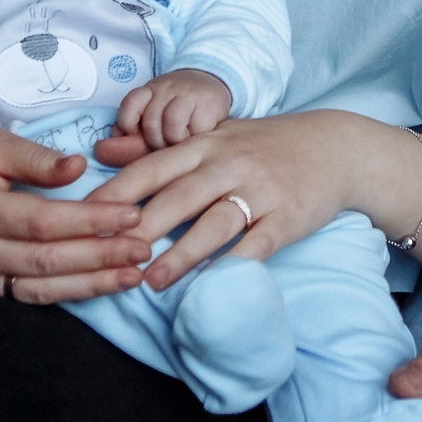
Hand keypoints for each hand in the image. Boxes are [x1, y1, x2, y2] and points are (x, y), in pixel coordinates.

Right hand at [0, 127, 151, 303]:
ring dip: (91, 284)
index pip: (44, 222)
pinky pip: (25, 297)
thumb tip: (79, 168)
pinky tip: (97, 286)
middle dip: (101, 258)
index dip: (91, 221)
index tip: (132, 215)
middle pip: (47, 261)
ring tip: (133, 276)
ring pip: (40, 289)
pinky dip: (65, 293)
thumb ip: (35, 159)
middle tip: (144, 250)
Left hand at [90, 111, 358, 291]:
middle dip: (141, 228)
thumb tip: (102, 152)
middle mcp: (230, 164)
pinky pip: (257, 245)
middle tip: (108, 256)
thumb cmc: (264, 145)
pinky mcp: (287, 218)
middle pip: (179, 196)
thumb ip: (161, 150)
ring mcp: (261, 191)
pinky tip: (211, 285)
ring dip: (181, 254)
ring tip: (152, 281)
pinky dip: (233, 265)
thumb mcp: (214, 136)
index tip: (86, 217)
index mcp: (206, 144)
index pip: (154, 167)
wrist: (335, 148)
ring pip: (215, 223)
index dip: (119, 192)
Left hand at [114, 68, 233, 149]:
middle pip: (150, 122)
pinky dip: (191, 140)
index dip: (127, 124)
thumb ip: (130, 134)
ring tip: (179, 143)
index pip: (130, 104)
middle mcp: (165, 89)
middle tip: (164, 145)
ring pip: (170, 127)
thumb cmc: (176, 108)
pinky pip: (193, 130)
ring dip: (173, 143)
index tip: (134, 134)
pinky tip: (194, 137)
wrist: (211, 84)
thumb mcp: (152, 113)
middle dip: (155, 142)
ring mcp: (186, 94)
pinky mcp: (207, 105)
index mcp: (148, 91)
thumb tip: (103, 151)